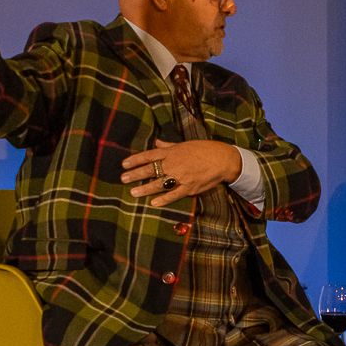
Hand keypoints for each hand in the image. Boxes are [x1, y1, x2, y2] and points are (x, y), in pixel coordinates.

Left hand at [123, 139, 240, 208]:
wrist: (223, 159)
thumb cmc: (204, 150)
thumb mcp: (185, 144)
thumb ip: (169, 146)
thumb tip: (157, 142)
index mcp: (172, 152)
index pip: (149, 155)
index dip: (136, 160)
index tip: (124, 164)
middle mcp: (174, 163)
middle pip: (151, 169)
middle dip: (136, 175)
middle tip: (123, 179)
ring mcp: (181, 177)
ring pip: (159, 183)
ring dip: (145, 188)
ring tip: (133, 193)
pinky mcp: (190, 188)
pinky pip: (174, 194)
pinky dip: (164, 199)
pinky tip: (154, 203)